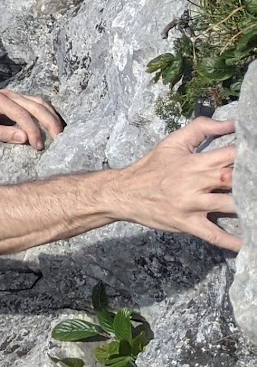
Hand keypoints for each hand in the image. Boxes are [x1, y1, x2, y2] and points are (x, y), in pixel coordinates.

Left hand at [0, 88, 64, 148]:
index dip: (33, 131)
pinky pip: (35, 103)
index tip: (38, 146)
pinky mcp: (15, 99)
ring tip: (59, 131)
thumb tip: (25, 138)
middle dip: (49, 121)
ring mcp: (13, 95)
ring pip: (39, 102)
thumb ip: (3, 133)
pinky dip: (45, 112)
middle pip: (36, 105)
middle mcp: (9, 94)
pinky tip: (51, 122)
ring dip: (51, 115)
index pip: (22, 115)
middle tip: (59, 138)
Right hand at [114, 117, 238, 251]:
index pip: (232, 154)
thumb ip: (202, 128)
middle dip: (251, 179)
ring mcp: (192, 204)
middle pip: (235, 179)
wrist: (123, 192)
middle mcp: (196, 182)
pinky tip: (246, 243)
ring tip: (255, 206)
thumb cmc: (151, 168)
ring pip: (229, 206)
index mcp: (196, 161)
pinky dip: (231, 241)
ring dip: (247, 206)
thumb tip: (232, 123)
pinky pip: (213, 234)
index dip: (250, 155)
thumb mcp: (173, 142)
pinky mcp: (188, 223)